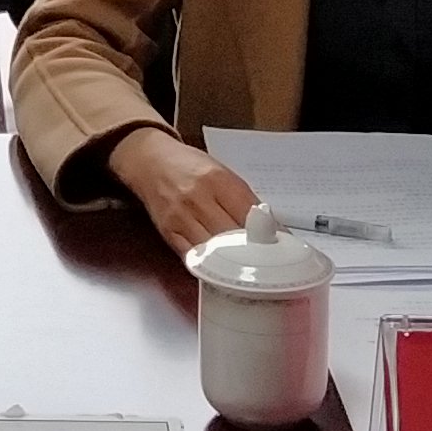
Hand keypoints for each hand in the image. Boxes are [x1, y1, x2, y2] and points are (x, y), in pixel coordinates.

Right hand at [106, 128, 260, 256]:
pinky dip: (210, 266)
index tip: (281, 247)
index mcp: (218, 180)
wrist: (150, 161)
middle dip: (253, 251)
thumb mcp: (222, 173)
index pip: (250, 214)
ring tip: (247, 269)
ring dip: (233, 263)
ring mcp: (181, 217)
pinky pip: (193, 257)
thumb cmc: (190, 167)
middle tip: (267, 263)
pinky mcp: (168, 232)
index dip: (267, 234)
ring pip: (214, 251)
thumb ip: (243, 200)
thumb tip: (270, 229)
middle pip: (234, 236)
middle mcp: (198, 198)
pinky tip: (221, 269)